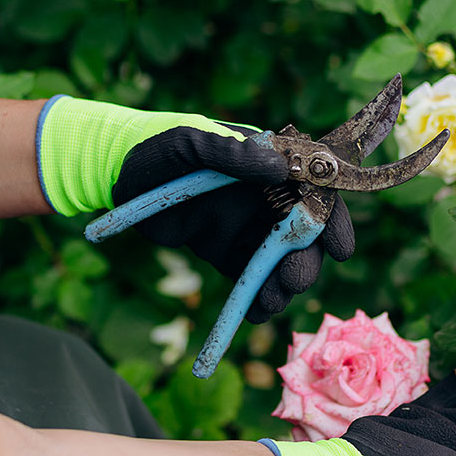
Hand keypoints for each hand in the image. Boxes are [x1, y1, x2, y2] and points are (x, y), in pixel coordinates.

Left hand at [36, 96, 354, 322]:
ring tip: (272, 302)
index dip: (333, 220)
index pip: (315, 191)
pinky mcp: (225, 251)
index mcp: (267, 165)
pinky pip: (249, 278)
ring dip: (283, 285)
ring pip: (280, 262)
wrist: (115, 176)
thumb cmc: (156, 148)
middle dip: (306, 261)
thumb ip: (232, 152)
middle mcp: (265, 197)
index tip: (340, 248)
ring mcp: (246, 227)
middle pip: (304, 235)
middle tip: (295, 281)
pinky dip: (256, 299)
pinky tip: (255, 313)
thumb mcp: (190, 143)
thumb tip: (279, 167)